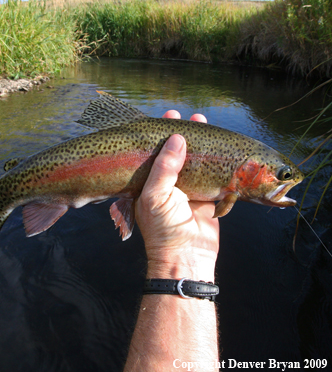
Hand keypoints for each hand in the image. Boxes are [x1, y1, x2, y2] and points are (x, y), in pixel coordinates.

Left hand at [135, 110, 219, 281]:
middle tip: (190, 116)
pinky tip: (221, 148)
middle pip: (178, 152)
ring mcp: (190, 189)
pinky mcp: (208, 196)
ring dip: (201, 144)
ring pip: (196, 161)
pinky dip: (218, 162)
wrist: (186, 257)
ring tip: (204, 123)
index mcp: (153, 182)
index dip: (163, 134)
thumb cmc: (163, 228)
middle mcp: (170, 183)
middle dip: (184, 134)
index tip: (170, 116)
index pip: (157, 151)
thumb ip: (164, 168)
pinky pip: (215, 175)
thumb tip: (177, 139)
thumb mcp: (155, 196)